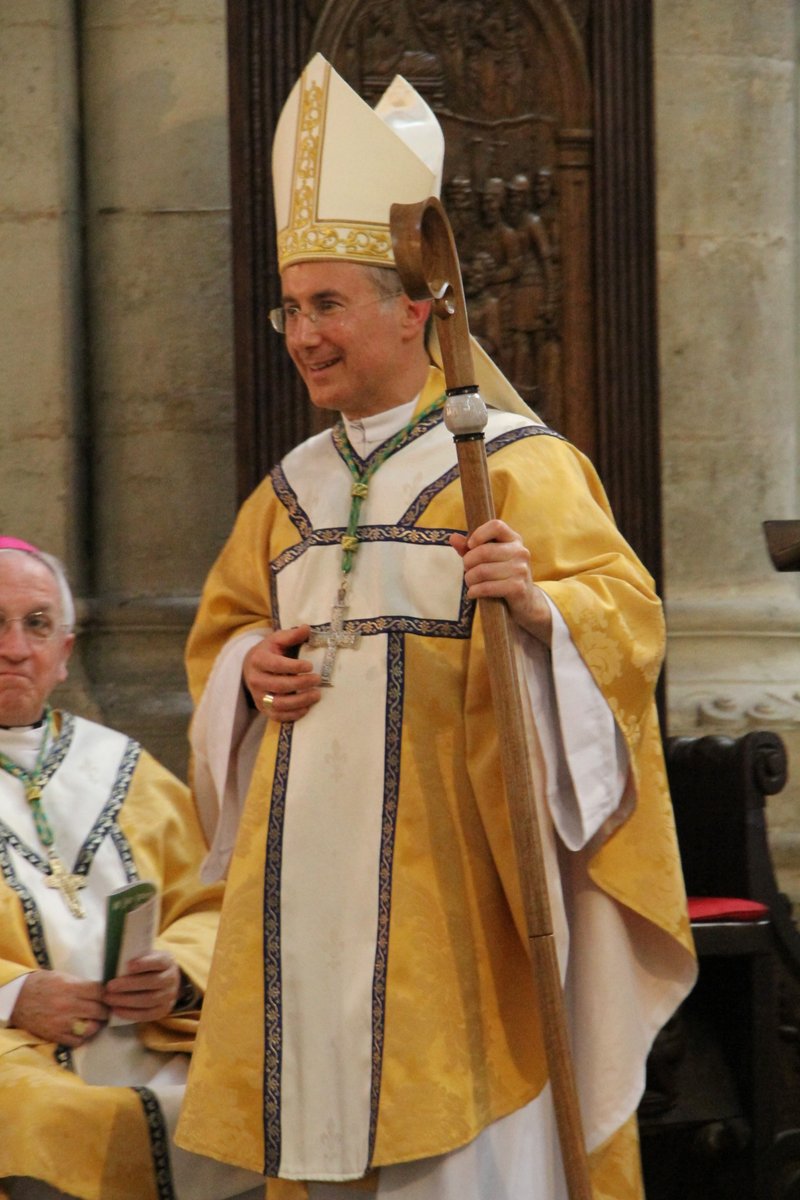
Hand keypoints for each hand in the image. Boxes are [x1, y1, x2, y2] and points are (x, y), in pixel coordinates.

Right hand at [10, 970, 107, 1045]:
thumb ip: (81, 984)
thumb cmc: (41, 984)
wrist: (17, 999)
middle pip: (99, 1010)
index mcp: (71, 988)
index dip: (108, 995)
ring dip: (96, 1024)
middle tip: (106, 1010)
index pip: (100, 992)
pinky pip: (77, 1041)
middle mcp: (68, 1006)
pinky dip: (83, 1037)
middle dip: (105, 1010)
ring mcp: (62, 1023)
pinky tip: (82, 1031)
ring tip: (96, 1021)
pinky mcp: (55, 1035)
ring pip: (91, 1028)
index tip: (110, 996)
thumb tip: (100, 990)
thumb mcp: (62, 977)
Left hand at [104, 951, 180, 1023]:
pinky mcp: (163, 1011)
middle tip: (110, 986)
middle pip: (152, 982)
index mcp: (167, 961)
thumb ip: (133, 955)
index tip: (128, 965)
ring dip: (126, 1000)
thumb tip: (108, 952)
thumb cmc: (148, 966)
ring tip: (109, 999)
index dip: (144, 964)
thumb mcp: (146, 956)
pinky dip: (130, 1013)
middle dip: (129, 985)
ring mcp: (169, 996)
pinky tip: (116, 1010)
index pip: (158, 962)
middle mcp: (171, 979)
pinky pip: (147, 1015)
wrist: (166, 981)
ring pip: (149, 1000)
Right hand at [243, 625, 321, 721]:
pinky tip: (306, 708)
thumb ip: (291, 635)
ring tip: (316, 695)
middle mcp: (256, 680)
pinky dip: (293, 715)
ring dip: (300, 701)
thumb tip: (307, 628)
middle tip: (317, 680)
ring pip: (279, 704)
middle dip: (301, 684)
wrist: (250, 667)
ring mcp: (258, 696)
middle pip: (280, 685)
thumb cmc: (268, 652)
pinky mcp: (262, 708)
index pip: (277, 665)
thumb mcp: (277, 639)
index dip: (294, 667)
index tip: (310, 666)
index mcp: (258, 660)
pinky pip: (277, 716)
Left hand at [450, 519, 551, 644]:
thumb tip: (453, 538)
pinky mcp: (518, 587)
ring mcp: (521, 570)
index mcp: (514, 539)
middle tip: (467, 570)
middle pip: (484, 551)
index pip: (496, 526)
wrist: (525, 601)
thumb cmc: (502, 576)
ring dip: (469, 579)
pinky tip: (472, 594)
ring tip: (470, 583)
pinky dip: (474, 591)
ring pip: (482, 571)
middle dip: (468, 562)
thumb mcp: (488, 559)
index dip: (479, 534)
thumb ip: (470, 548)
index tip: (470, 546)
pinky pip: (487, 587)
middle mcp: (520, 552)